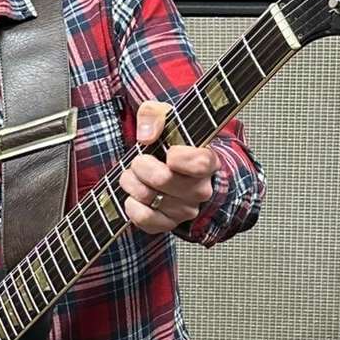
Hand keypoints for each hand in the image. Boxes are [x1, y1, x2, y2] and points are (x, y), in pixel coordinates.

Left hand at [119, 100, 219, 234]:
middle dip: (140, 166)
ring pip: (148, 197)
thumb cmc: (173, 143)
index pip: (200, 163)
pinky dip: (132, 205)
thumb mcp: (165, 119)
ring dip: (131, 183)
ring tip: (134, 176)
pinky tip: (134, 196)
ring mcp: (186, 210)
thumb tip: (146, 135)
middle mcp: (201, 189)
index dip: (178, 157)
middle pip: (162, 180)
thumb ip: (154, 115)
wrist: (174, 170)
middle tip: (139, 161)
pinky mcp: (169, 224)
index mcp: (208, 161)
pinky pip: (144, 219)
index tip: (168, 151)